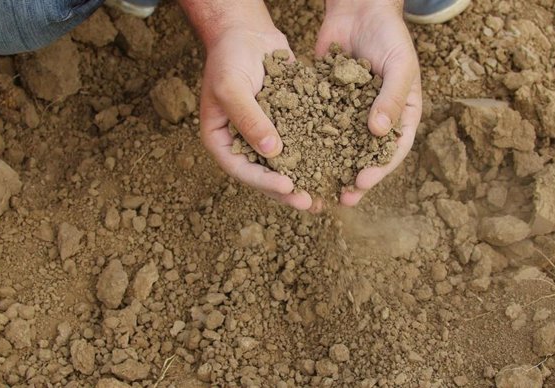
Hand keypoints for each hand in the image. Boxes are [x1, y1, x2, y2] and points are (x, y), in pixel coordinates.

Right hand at [181, 1, 312, 209]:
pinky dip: (314, 156)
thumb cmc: (230, 57)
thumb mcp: (232, 87)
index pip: (241, 169)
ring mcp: (263, 136)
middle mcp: (242, 143)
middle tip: (310, 203)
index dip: (264, 181)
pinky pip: (298, 145)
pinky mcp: (284, 126)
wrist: (246, 33)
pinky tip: (334, 166)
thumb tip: (272, 152)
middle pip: (264, 175)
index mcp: (221, 140)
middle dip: (288, 190)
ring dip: (303, 180)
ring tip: (324, 197)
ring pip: (284, 165)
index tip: (289, 187)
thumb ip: (250, 119)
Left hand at [316, 0, 421, 205]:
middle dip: (356, 178)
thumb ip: (392, 97)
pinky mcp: (329, 104)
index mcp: (403, 114)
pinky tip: (300, 157)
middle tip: (343, 198)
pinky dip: (314, 142)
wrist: (360, 9)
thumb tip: (378, 132)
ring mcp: (353, 113)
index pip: (394, 149)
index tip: (363, 182)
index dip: (380, 168)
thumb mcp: (399, 65)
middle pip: (368, 156)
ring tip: (320, 186)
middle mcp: (378, 119)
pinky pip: (323, 126)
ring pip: (344, 147)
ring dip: (333, 167)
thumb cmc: (389, 35)